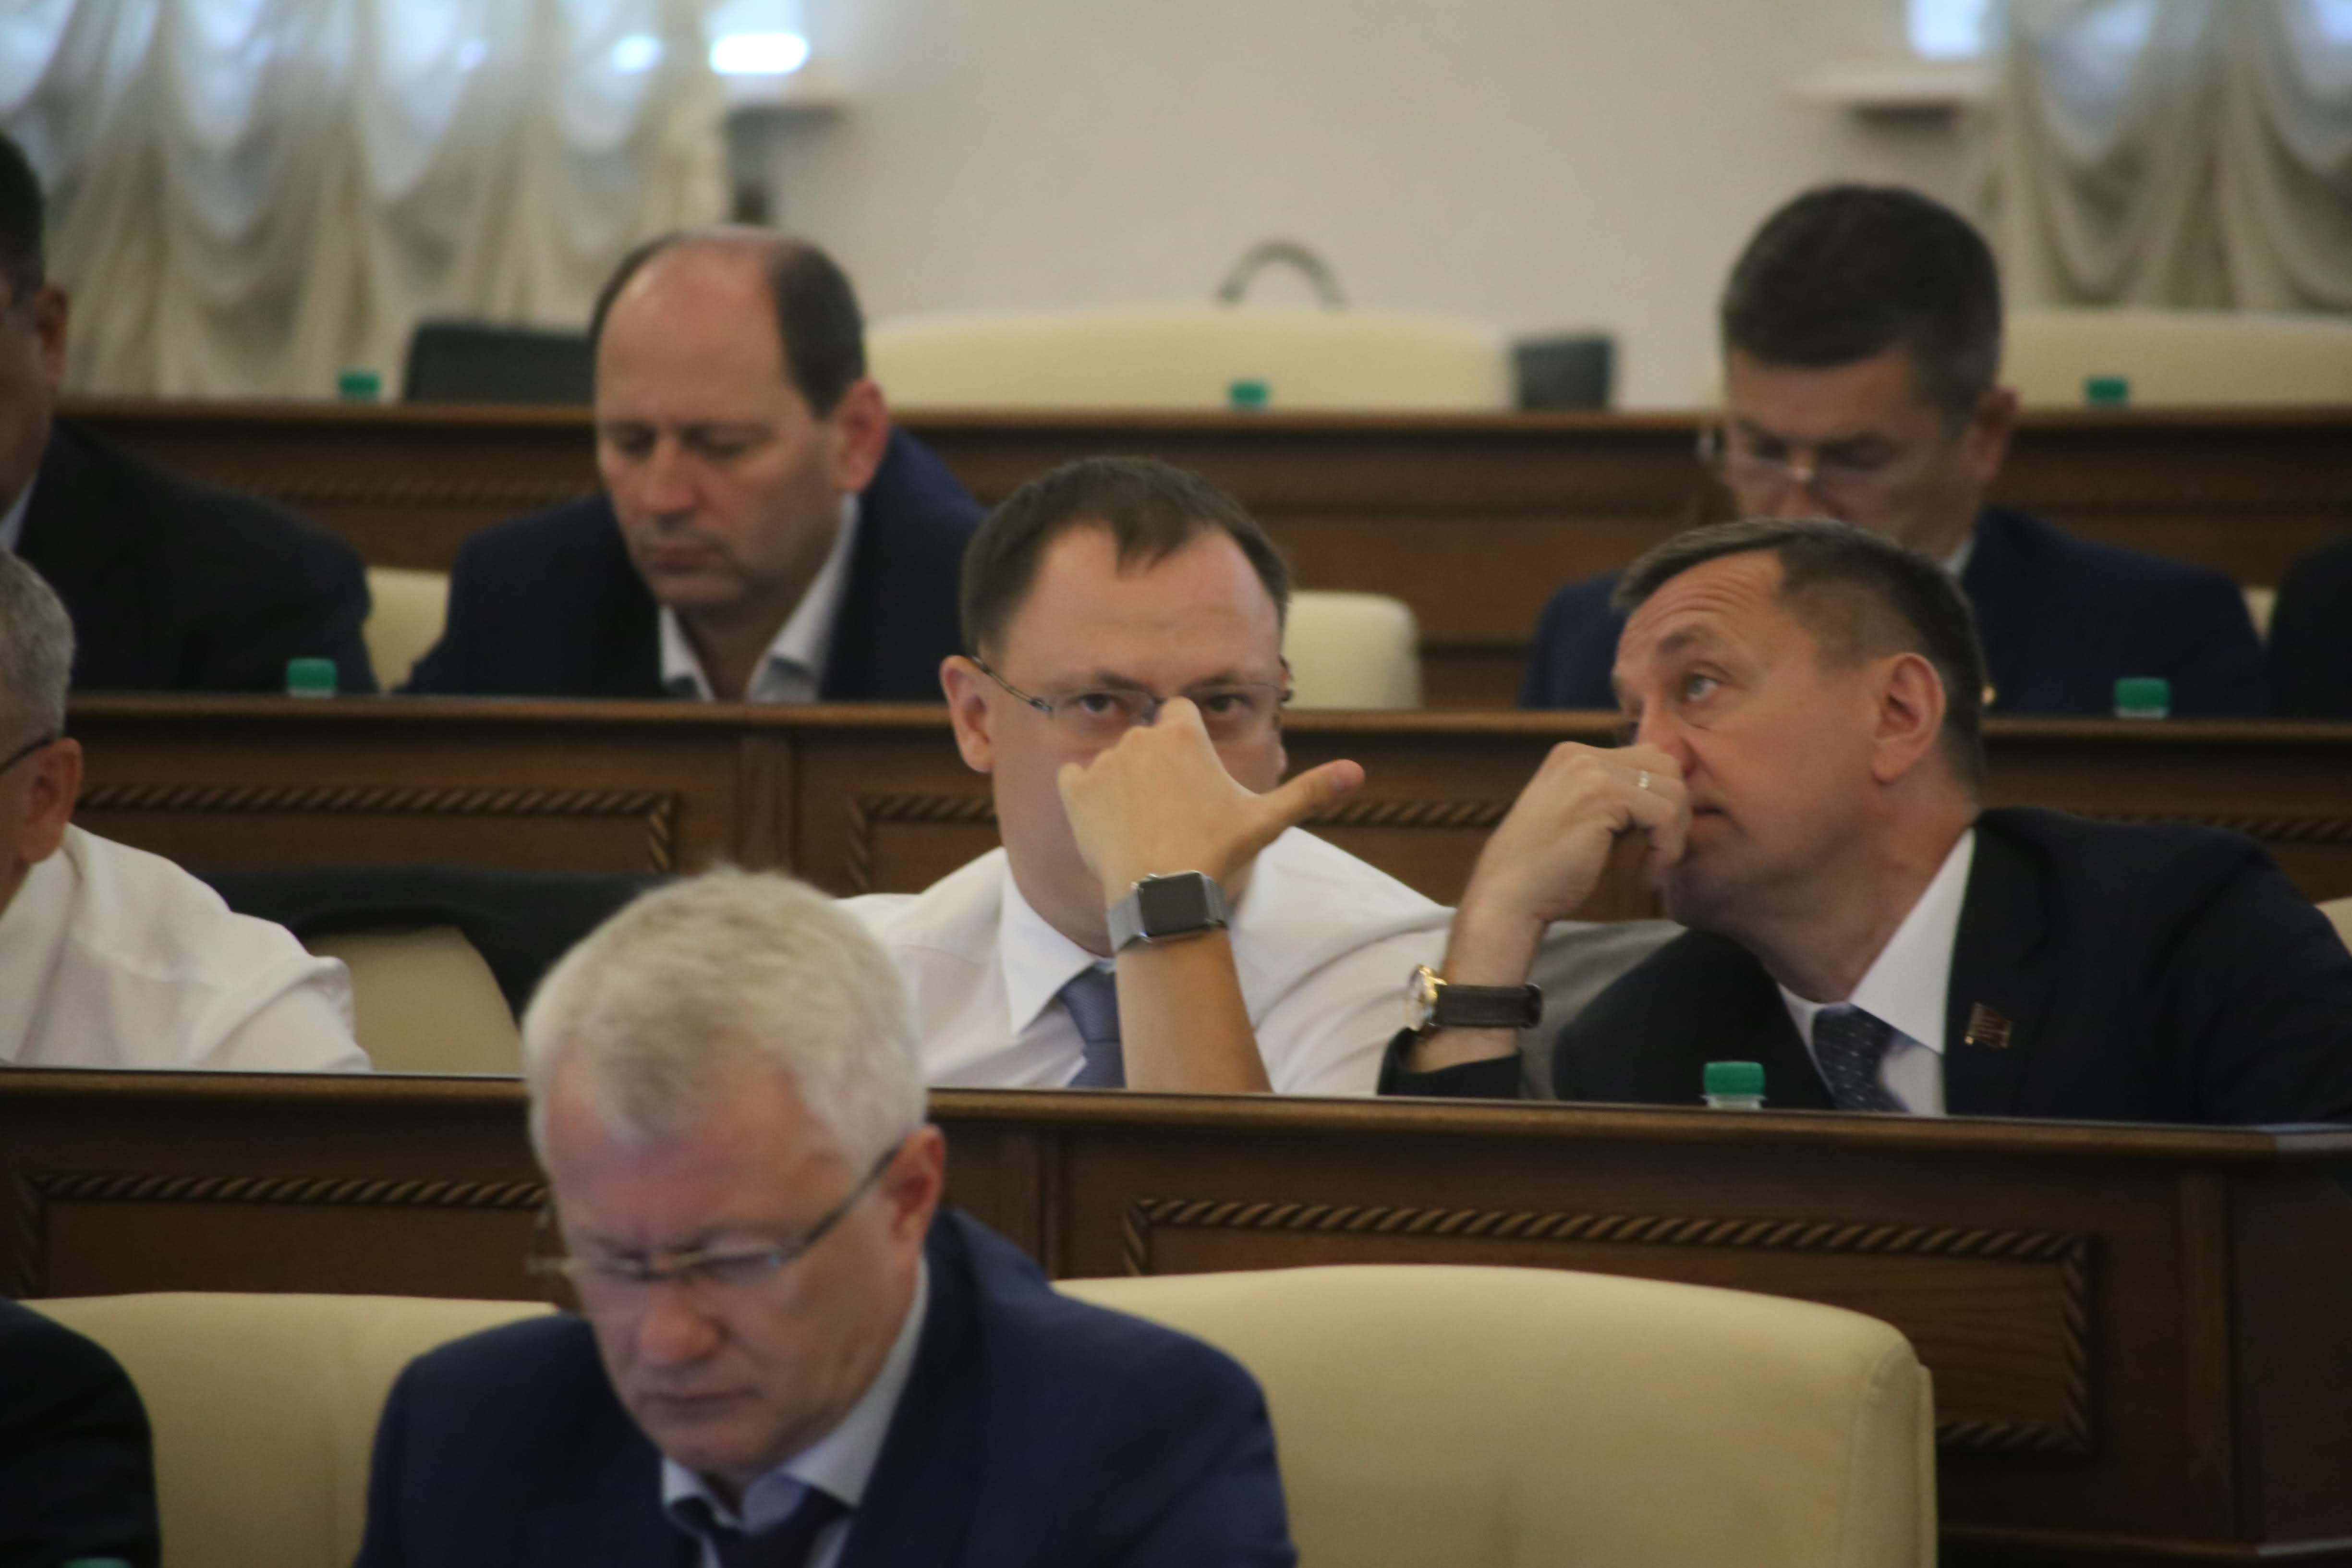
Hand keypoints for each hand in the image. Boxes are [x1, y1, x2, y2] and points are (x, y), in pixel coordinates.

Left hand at [1056, 698, 1363, 899]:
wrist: (1162, 892)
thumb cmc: (1216, 851)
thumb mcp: (1267, 819)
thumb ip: (1309, 790)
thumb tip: (1358, 772)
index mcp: (1182, 731)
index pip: (1179, 713)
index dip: (1187, 742)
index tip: (1193, 776)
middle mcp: (1140, 736)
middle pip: (1148, 740)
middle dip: (1158, 768)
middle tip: (1174, 812)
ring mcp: (1104, 762)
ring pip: (1115, 763)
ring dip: (1124, 784)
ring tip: (1145, 826)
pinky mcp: (1075, 789)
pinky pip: (1075, 778)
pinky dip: (1086, 795)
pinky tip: (1107, 821)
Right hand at [1445, 743, 1688, 980]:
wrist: (1508, 898)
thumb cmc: (1544, 873)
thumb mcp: (1581, 821)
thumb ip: (1615, 800)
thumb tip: (1672, 796)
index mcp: (1572, 756)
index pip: (1647, 759)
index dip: (1662, 802)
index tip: (1650, 844)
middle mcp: (1580, 754)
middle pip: (1666, 766)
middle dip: (1676, 813)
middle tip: (1661, 854)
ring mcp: (1589, 770)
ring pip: (1673, 789)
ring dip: (1674, 836)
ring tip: (1652, 868)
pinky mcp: (1603, 794)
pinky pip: (1665, 814)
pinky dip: (1667, 850)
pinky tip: (1646, 877)